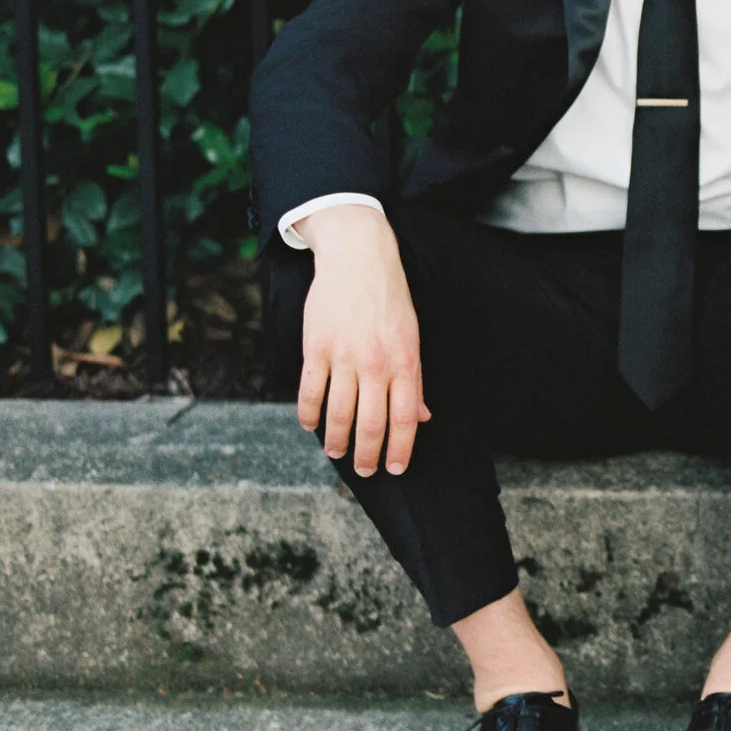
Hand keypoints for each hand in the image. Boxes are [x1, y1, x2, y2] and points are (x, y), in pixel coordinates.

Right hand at [294, 203, 429, 478]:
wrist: (359, 259)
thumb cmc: (390, 301)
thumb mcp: (413, 338)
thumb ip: (415, 379)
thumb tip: (422, 417)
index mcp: (405, 362)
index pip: (405, 418)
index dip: (400, 448)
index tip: (395, 469)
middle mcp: (376, 363)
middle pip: (371, 422)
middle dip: (368, 454)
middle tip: (365, 470)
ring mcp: (344, 356)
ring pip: (338, 413)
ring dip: (336, 439)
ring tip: (336, 453)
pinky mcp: (316, 347)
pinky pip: (310, 391)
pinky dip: (308, 414)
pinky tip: (310, 426)